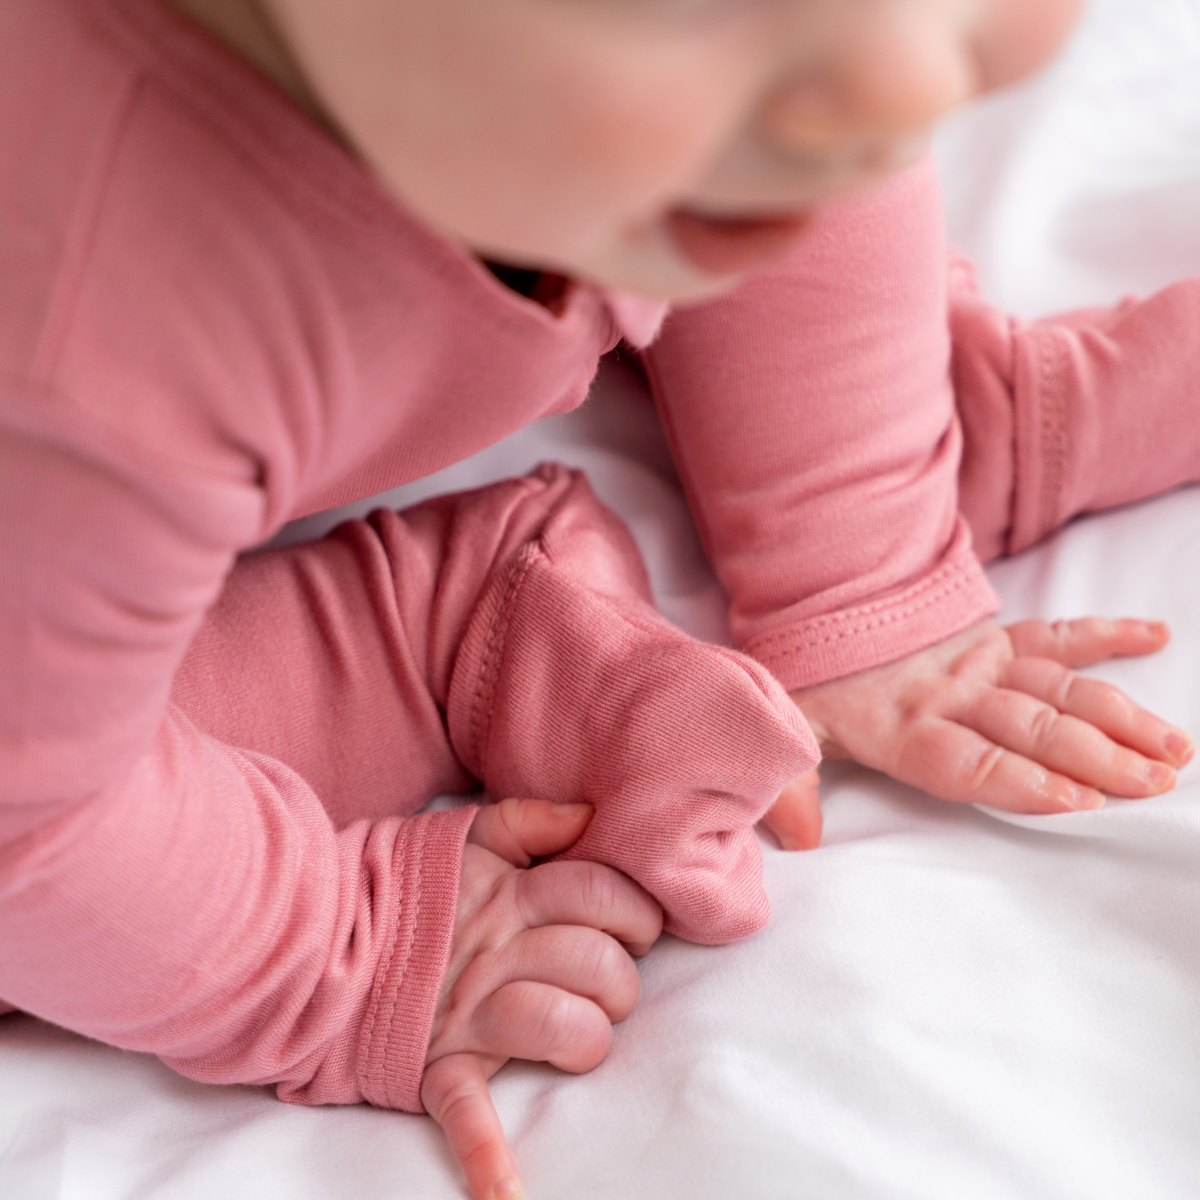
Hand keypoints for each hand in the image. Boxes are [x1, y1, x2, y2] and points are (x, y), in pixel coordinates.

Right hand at [421, 799, 663, 1199]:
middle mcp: (499, 951)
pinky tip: (506, 1194)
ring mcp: (468, 1010)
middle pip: (600, 966)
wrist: (312, 934)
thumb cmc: (399, 882)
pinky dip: (485, 1154)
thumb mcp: (465, 834)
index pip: (606, 898)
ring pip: (562, 1026)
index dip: (636, 912)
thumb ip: (531, 819)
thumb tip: (589, 816)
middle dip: (620, 979)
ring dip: (586, 1039)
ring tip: (579, 1037)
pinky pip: (464, 1108)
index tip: (634, 926)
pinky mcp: (434, 1063)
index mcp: (511, 894)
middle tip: (602, 982)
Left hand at [763, 617, 1194, 849]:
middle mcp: (950, 694)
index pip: (969, 760)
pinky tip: (1155, 635)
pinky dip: (1103, 632)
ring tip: (1172, 748)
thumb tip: (801, 839)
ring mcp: (976, 662)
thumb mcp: (787, 733)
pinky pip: (1052, 633)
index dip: (1023, 782)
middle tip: (1154, 784)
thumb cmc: (812, 683)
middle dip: (1096, 758)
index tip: (1079, 802)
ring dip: (1117, 715)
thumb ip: (790, 785)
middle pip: (1031, 728)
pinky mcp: (990, 636)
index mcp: (902, 726)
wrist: (818, 606)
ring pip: (1057, 687)